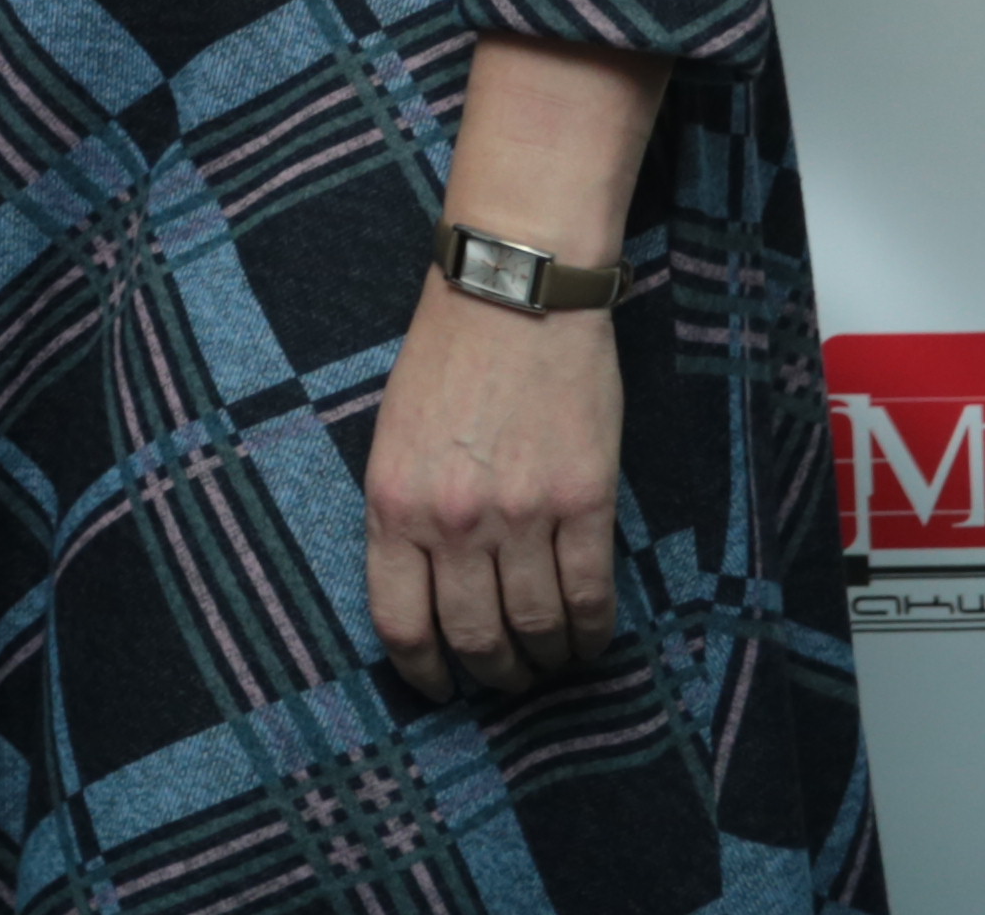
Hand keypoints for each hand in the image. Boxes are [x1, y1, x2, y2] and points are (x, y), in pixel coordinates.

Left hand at [361, 270, 625, 702]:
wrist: (514, 296)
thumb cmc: (447, 361)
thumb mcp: (392, 439)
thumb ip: (404, 513)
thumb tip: (421, 589)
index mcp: (392, 503)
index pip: (400, 621)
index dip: (423, 670)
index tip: (440, 688)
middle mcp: (453, 520)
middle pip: (474, 637)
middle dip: (491, 674)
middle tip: (503, 679)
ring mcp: (522, 513)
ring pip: (536, 626)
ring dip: (545, 659)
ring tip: (550, 662)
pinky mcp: (583, 501)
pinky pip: (590, 595)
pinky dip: (592, 631)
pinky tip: (591, 639)